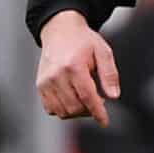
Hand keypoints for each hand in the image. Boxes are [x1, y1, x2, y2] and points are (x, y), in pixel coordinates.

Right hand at [35, 10, 119, 124]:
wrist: (60, 30)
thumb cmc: (84, 41)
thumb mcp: (103, 52)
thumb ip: (109, 74)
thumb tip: (113, 96)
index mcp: (73, 66)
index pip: (87, 97)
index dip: (97, 112)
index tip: (105, 122)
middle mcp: (56, 75)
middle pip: (75, 107)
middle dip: (89, 110)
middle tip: (98, 100)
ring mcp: (46, 81)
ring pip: (62, 112)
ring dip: (77, 112)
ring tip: (85, 99)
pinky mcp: (40, 86)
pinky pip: (51, 109)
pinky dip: (63, 110)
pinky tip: (72, 99)